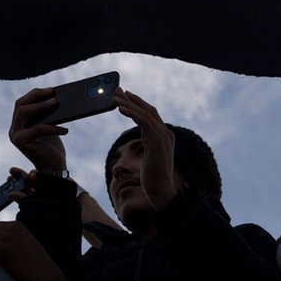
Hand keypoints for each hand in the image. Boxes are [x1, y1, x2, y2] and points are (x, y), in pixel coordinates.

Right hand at [9, 88, 68, 172]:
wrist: (53, 168)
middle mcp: (14, 129)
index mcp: (19, 124)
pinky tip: (65, 130)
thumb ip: (48, 115)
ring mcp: (16, 135)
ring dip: (41, 106)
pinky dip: (53, 127)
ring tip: (56, 103)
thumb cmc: (53, 148)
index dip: (35, 94)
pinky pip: (38, 128)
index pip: (22, 103)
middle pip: (20, 105)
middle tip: (53, 93)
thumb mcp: (50, 127)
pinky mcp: (22, 142)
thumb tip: (56, 97)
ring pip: (24, 112)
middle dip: (36, 96)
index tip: (51, 90)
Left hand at [113, 88, 178, 209]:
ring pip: (144, 113)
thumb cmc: (153, 178)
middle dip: (132, 99)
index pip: (152, 114)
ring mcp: (163, 136)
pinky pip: (142, 121)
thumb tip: (144, 143)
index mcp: (165, 136)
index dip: (139, 104)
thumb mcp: (151, 158)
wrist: (161, 191)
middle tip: (118, 90)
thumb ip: (149, 146)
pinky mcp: (156, 141)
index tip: (127, 96)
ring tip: (115, 97)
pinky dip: (131, 113)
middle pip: (148, 110)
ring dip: (128, 104)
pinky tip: (120, 108)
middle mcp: (166, 133)